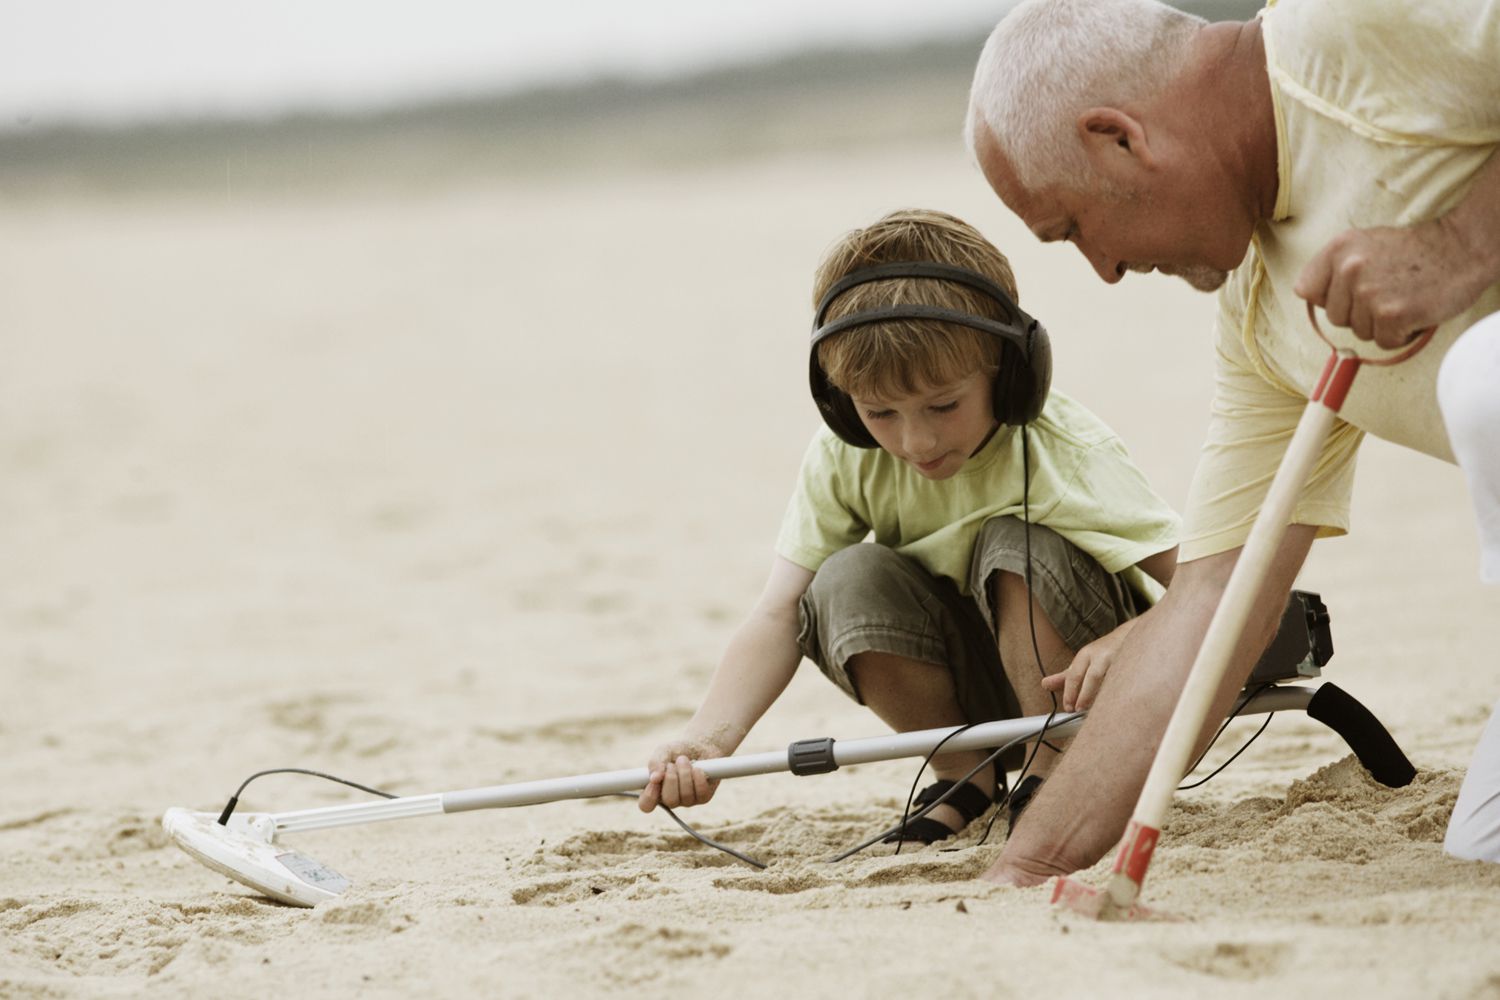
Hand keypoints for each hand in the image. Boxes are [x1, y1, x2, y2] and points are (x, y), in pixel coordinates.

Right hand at [637, 739, 725, 811]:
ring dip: (685, 773)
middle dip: (671, 779)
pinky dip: (698, 777)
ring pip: (686, 796)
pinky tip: (697, 768)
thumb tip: (654, 779)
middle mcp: (670, 799)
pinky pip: (701, 792)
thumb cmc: (677, 750)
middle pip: (669, 801)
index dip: (649, 796)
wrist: (700, 745)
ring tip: (684, 760)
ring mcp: (687, 800)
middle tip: (672, 764)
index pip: (646, 805)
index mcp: (655, 790)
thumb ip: (655, 763)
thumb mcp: (663, 751)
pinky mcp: (703, 797)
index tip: (654, 781)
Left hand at [1040, 621, 1134, 711]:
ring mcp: (1119, 658)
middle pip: (1092, 676)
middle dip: (1084, 695)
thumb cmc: (1103, 653)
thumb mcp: (1082, 662)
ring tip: (1094, 708)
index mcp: (1086, 655)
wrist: (1131, 635)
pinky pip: (1125, 680)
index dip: (1070, 693)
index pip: (1074, 675)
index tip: (1067, 708)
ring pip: (1110, 679)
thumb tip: (1045, 685)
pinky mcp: (1134, 664)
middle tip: (1077, 710)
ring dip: (1101, 694)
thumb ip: (1065, 676)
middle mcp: (1101, 655)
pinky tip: (1116, 701)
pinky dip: (1119, 691)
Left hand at [1294, 217, 1492, 348]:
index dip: (1329, 298)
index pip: (1306, 290)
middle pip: (1335, 317)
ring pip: (1359, 332)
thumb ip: (1335, 269)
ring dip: (1382, 324)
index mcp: (1339, 248)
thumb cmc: (1414, 252)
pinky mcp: (1392, 314)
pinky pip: (1384, 342)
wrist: (1462, 248)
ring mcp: (1370, 292)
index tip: (1350, 293)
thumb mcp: (1366, 244)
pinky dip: (1401, 335)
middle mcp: (1349, 268)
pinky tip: (1414, 311)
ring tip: (1403, 298)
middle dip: (1360, 313)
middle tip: (1388, 292)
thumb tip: (1310, 297)